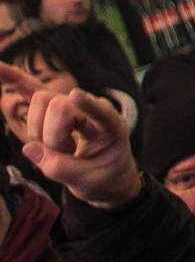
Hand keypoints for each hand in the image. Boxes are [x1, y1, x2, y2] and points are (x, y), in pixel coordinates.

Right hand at [0, 65, 142, 208]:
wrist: (106, 174)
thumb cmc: (103, 177)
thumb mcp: (89, 182)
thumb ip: (64, 170)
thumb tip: (30, 149)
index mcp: (112, 126)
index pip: (101, 111)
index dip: (88, 104)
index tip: (76, 95)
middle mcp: (92, 108)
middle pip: (59, 107)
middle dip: (51, 136)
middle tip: (66, 153)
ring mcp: (71, 105)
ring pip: (40, 104)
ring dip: (39, 132)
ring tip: (58, 147)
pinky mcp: (51, 108)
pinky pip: (30, 89)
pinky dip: (14, 79)